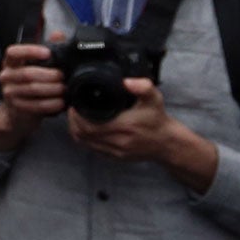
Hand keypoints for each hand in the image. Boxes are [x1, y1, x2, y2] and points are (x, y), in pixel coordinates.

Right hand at [0, 42, 66, 121]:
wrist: (17, 112)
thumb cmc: (29, 83)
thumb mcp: (35, 66)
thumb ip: (47, 49)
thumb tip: (58, 34)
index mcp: (10, 62)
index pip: (14, 52)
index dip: (30, 51)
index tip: (48, 52)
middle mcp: (6, 76)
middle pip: (27, 73)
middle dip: (49, 75)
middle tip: (63, 76)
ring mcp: (9, 93)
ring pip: (32, 89)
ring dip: (52, 89)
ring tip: (64, 89)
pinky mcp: (17, 108)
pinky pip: (35, 105)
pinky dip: (50, 104)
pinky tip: (60, 103)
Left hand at [63, 78, 216, 190]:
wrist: (167, 143)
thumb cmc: (158, 119)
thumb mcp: (154, 98)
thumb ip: (142, 86)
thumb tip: (126, 81)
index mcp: (125, 126)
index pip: (89, 125)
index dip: (76, 116)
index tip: (74, 104)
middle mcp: (119, 142)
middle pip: (83, 135)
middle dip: (73, 121)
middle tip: (72, 109)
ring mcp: (116, 152)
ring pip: (86, 144)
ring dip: (77, 131)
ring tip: (76, 117)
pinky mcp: (116, 157)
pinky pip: (93, 149)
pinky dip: (85, 139)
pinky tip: (85, 128)